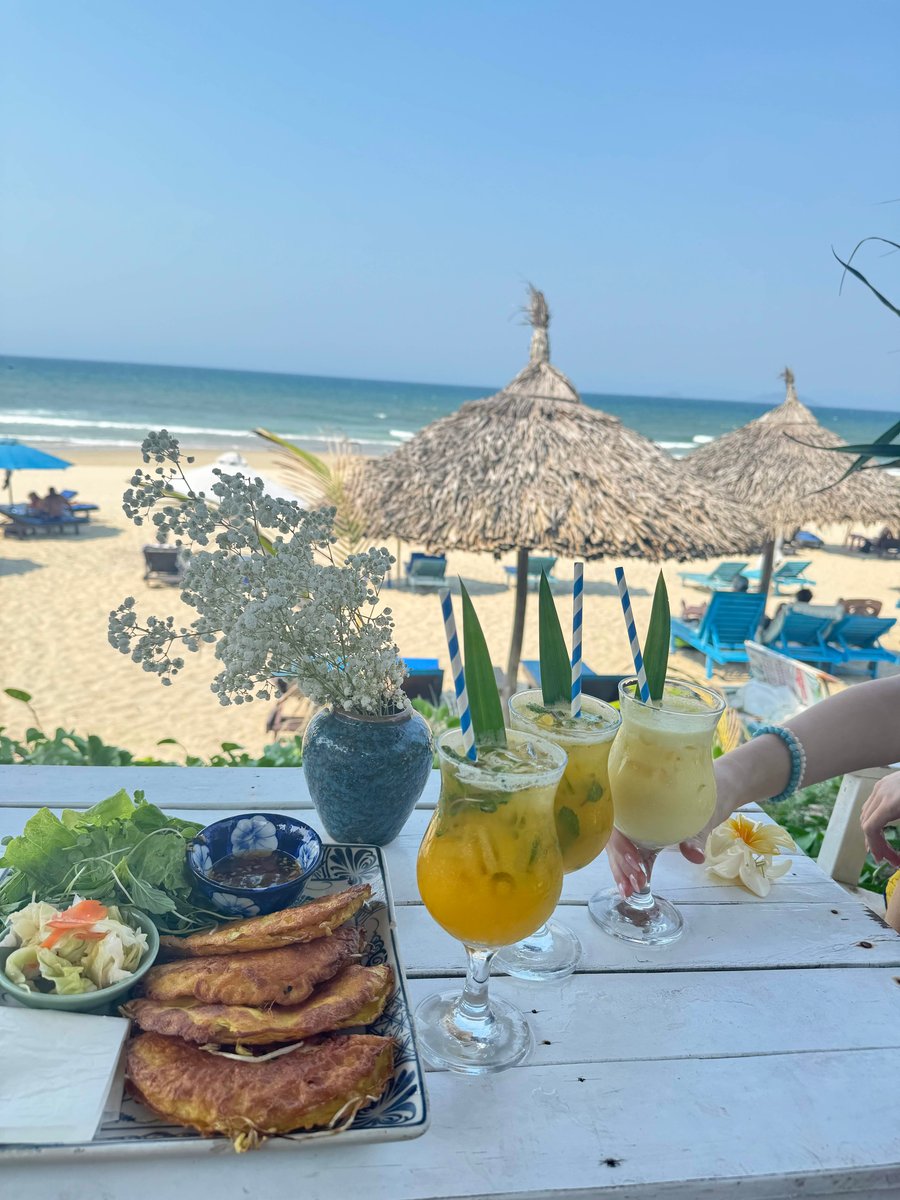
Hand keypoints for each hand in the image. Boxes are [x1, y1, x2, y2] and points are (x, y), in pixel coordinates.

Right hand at [606, 755, 744, 897]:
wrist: (710, 795)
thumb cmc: (700, 801)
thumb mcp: (700, 817)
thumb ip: (694, 836)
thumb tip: (695, 855)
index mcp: (636, 800)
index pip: (619, 823)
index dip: (622, 845)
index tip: (637, 864)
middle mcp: (629, 813)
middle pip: (614, 839)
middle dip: (621, 864)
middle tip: (636, 885)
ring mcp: (631, 827)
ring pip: (616, 849)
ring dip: (620, 871)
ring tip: (628, 892)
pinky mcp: (638, 839)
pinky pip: (626, 854)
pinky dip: (626, 871)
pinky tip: (629, 887)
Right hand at [860, 773, 899, 868]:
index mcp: (891, 803)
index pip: (870, 828)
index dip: (876, 847)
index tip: (886, 860)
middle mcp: (881, 793)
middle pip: (866, 822)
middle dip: (875, 843)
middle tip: (888, 858)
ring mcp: (881, 785)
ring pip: (866, 812)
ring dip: (873, 831)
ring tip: (884, 845)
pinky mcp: (885, 781)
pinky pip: (873, 803)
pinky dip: (875, 817)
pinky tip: (885, 826)